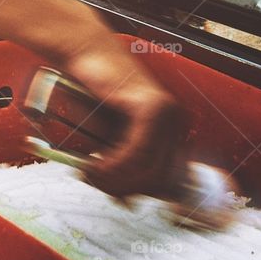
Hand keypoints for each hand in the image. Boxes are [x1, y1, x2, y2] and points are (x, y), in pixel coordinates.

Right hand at [61, 39, 188, 198]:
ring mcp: (165, 112)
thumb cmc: (94, 92)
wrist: (87, 54)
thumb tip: (130, 206)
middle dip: (122, 188)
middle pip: (157, 178)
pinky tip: (94, 163)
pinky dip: (114, 165)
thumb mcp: (111, 135)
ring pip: (147, 169)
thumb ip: (123, 165)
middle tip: (92, 180)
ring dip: (114, 179)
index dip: (137, 192)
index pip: (165, 179)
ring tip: (89, 173)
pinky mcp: (150, 107)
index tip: (112, 194)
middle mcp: (174, 120)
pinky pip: (137, 152)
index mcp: (170, 129)